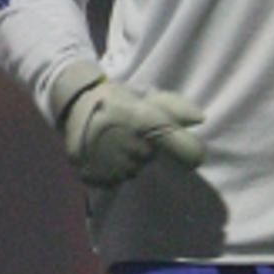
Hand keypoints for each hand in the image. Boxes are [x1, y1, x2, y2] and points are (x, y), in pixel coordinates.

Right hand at [49, 61, 204, 187]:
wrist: (72, 106)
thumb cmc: (114, 97)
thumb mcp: (144, 94)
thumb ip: (174, 107)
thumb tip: (201, 118)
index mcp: (149, 125)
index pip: (188, 150)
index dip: (193, 154)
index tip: (192, 155)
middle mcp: (136, 150)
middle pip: (154, 158)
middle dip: (147, 147)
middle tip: (129, 131)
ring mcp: (118, 167)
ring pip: (134, 169)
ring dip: (128, 158)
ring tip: (114, 140)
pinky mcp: (101, 179)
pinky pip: (116, 179)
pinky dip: (112, 168)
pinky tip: (103, 152)